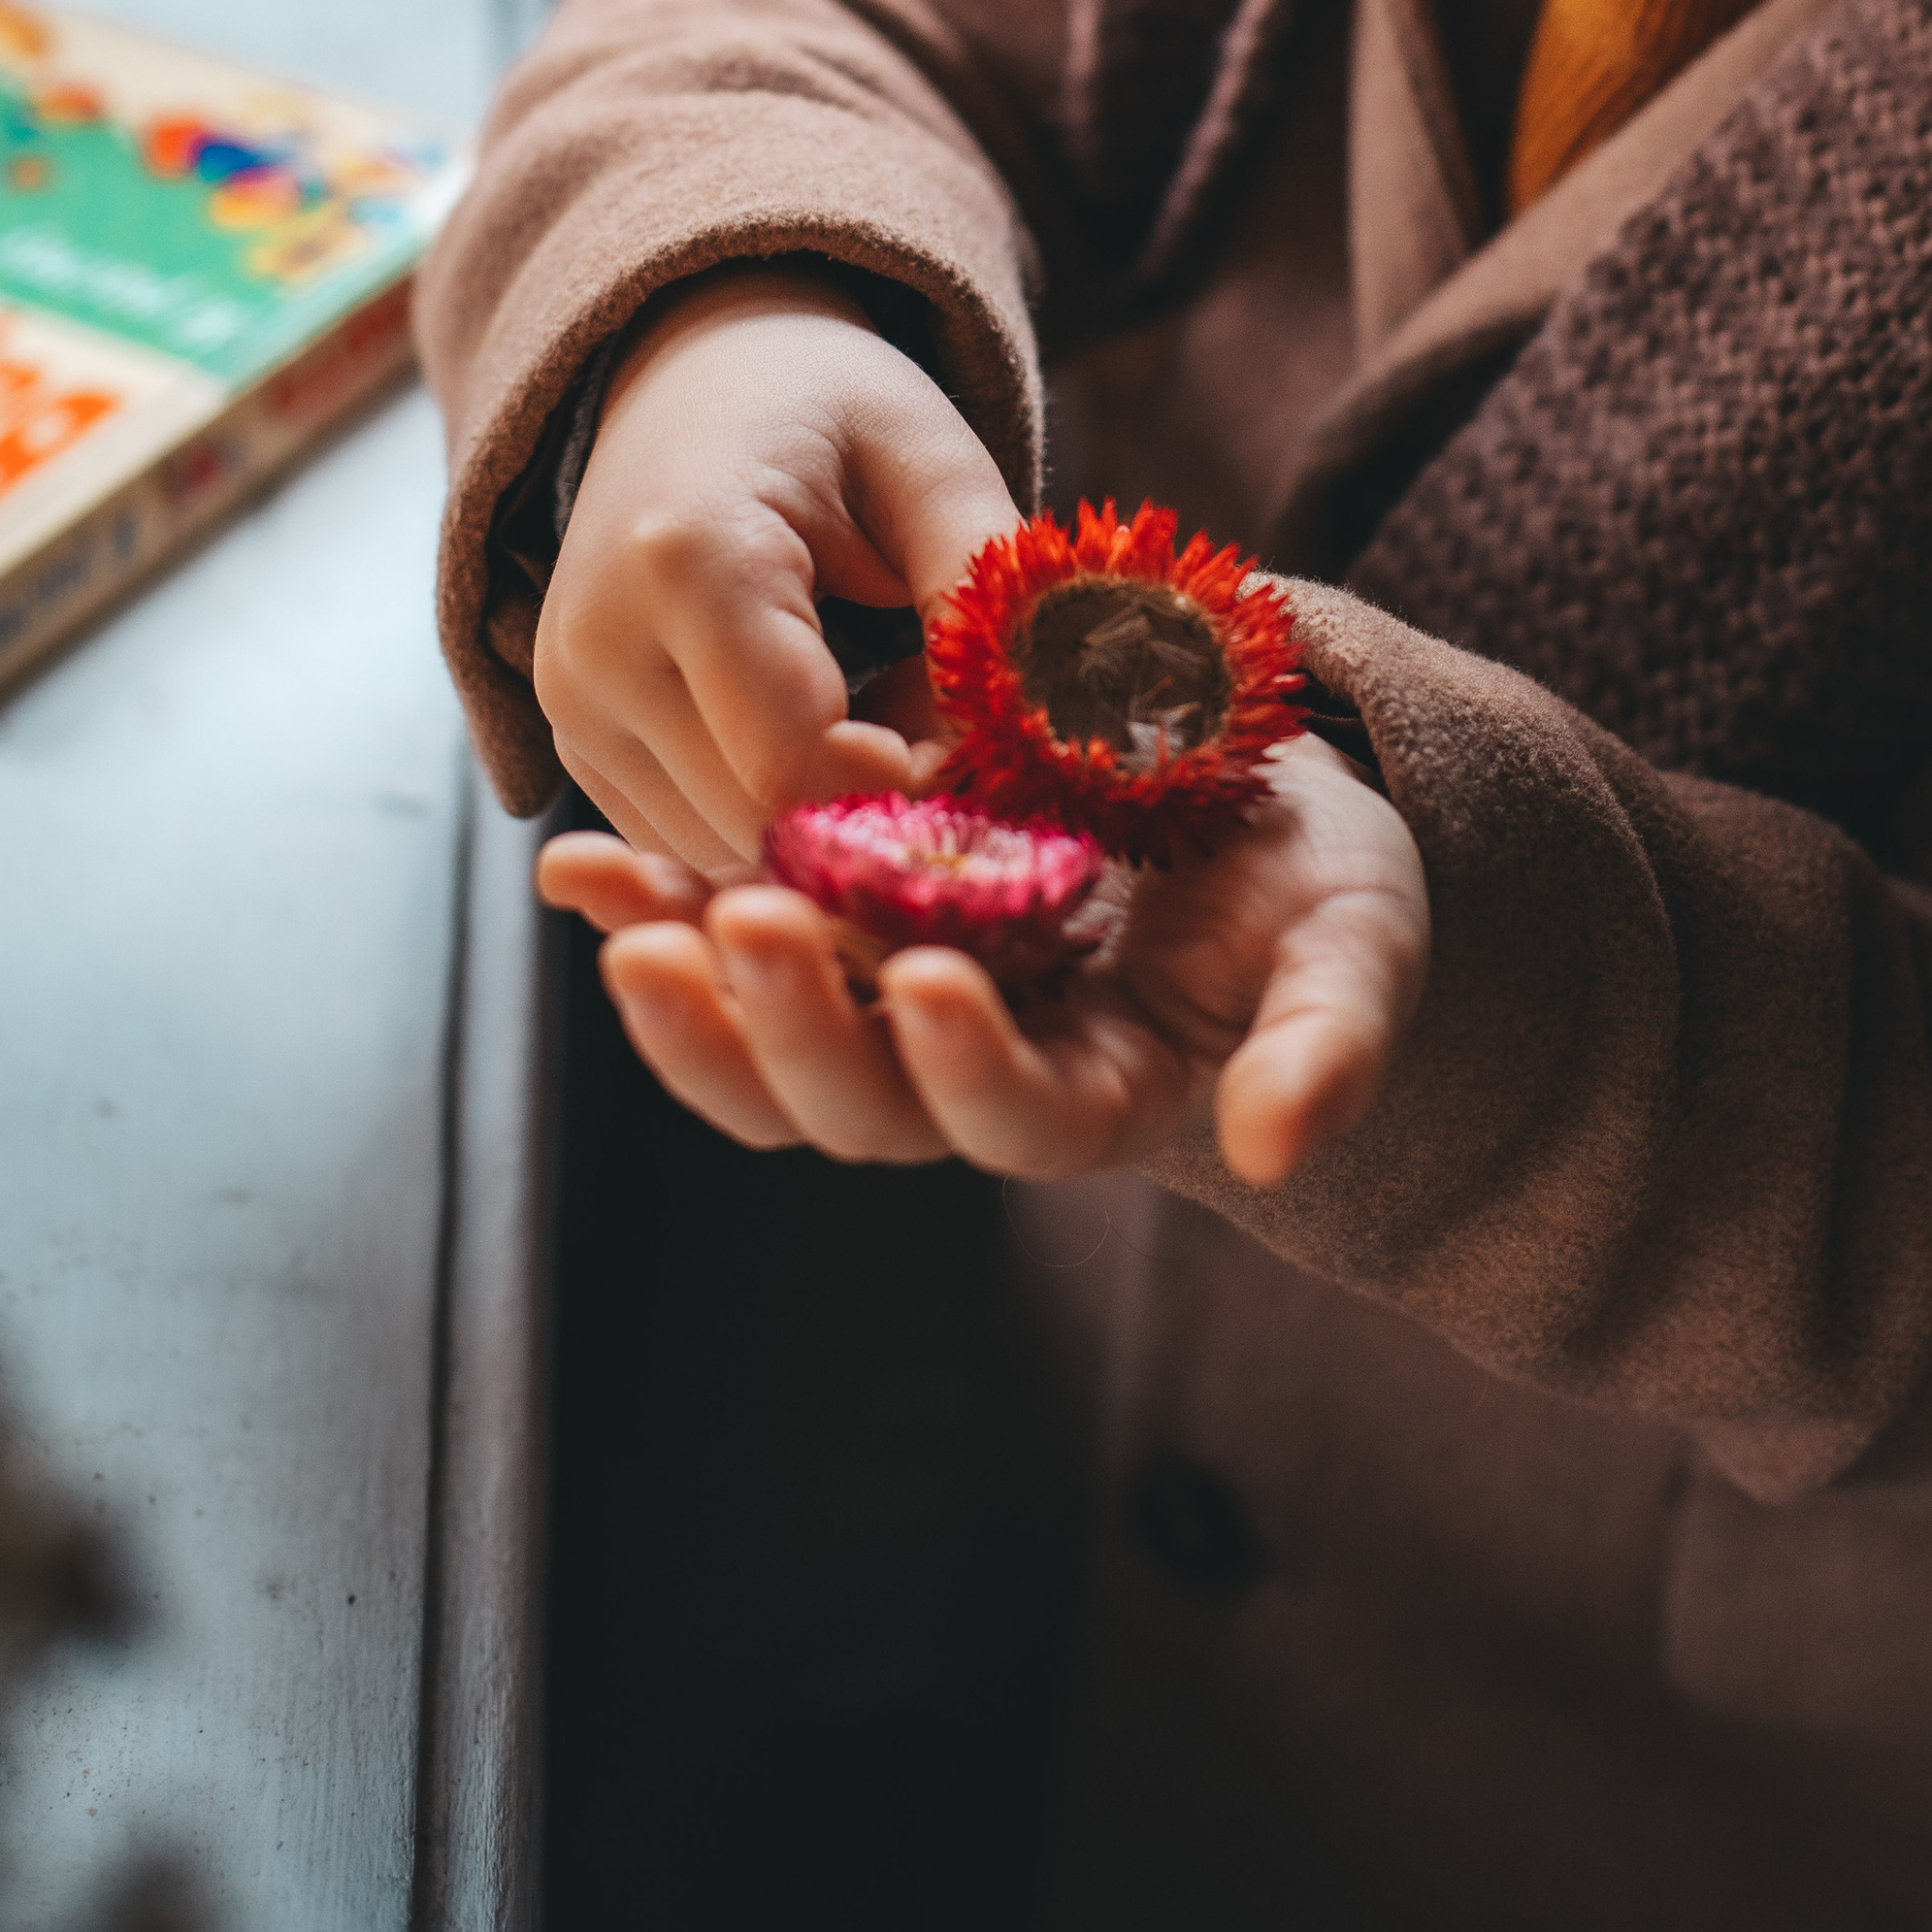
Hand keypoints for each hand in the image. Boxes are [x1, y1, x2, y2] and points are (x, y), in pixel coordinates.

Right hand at [532, 264, 1018, 872]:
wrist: (695, 375)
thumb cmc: (829, 410)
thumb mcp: (932, 464)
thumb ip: (984, 595)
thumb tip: (1028, 738)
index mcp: (688, 559)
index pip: (795, 763)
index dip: (906, 790)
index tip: (977, 748)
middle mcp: (598, 648)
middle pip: (755, 824)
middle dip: (872, 813)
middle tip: (946, 732)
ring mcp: (571, 707)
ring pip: (721, 853)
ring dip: (821, 825)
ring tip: (881, 715)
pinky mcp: (575, 746)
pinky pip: (687, 843)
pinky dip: (769, 821)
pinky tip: (818, 737)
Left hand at [540, 729, 1429, 1187]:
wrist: (1244, 787)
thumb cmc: (1316, 876)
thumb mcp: (1358, 937)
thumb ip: (1332, 1040)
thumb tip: (1285, 1144)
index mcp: (1103, 1095)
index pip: (1018, 1121)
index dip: (970, 1067)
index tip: (934, 976)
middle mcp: (980, 1073)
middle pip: (859, 1105)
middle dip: (792, 1026)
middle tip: (745, 922)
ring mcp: (896, 1011)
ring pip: (766, 1053)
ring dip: (683, 997)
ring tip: (612, 910)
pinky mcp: (840, 937)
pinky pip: (727, 954)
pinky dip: (650, 913)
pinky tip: (573, 866)